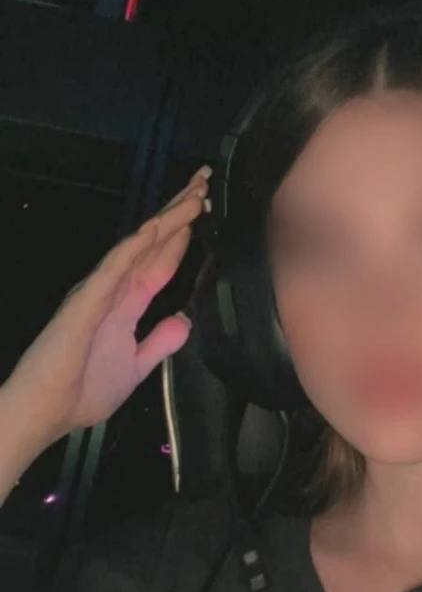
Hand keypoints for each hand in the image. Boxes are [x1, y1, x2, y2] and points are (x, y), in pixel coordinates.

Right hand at [4, 166, 212, 448]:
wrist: (46, 412)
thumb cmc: (82, 391)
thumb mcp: (135, 367)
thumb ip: (159, 342)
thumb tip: (185, 320)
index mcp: (126, 302)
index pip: (161, 260)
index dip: (183, 233)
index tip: (204, 207)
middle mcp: (114, 288)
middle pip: (154, 241)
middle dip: (179, 210)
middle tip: (205, 179)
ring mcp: (100, 290)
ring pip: (139, 244)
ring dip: (168, 219)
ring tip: (194, 194)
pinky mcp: (87, 300)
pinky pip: (115, 267)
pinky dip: (137, 245)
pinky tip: (158, 227)